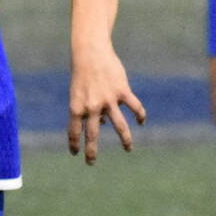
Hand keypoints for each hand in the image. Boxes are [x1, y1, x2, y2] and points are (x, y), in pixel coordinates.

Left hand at [67, 43, 145, 163]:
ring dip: (124, 140)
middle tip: (91, 162)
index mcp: (77, 107)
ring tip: (128, 149)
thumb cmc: (82, 73)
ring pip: (119, 125)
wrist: (91, 53)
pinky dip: (140, 115)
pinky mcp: (122, 92)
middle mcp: (92, 106)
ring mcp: (108, 100)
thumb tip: (102, 123)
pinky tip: (141, 122)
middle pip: (92, 134)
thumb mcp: (79, 92)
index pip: (74, 131)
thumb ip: (87, 108)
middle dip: (91, 151)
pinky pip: (134, 107)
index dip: (74, 144)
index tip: (75, 153)